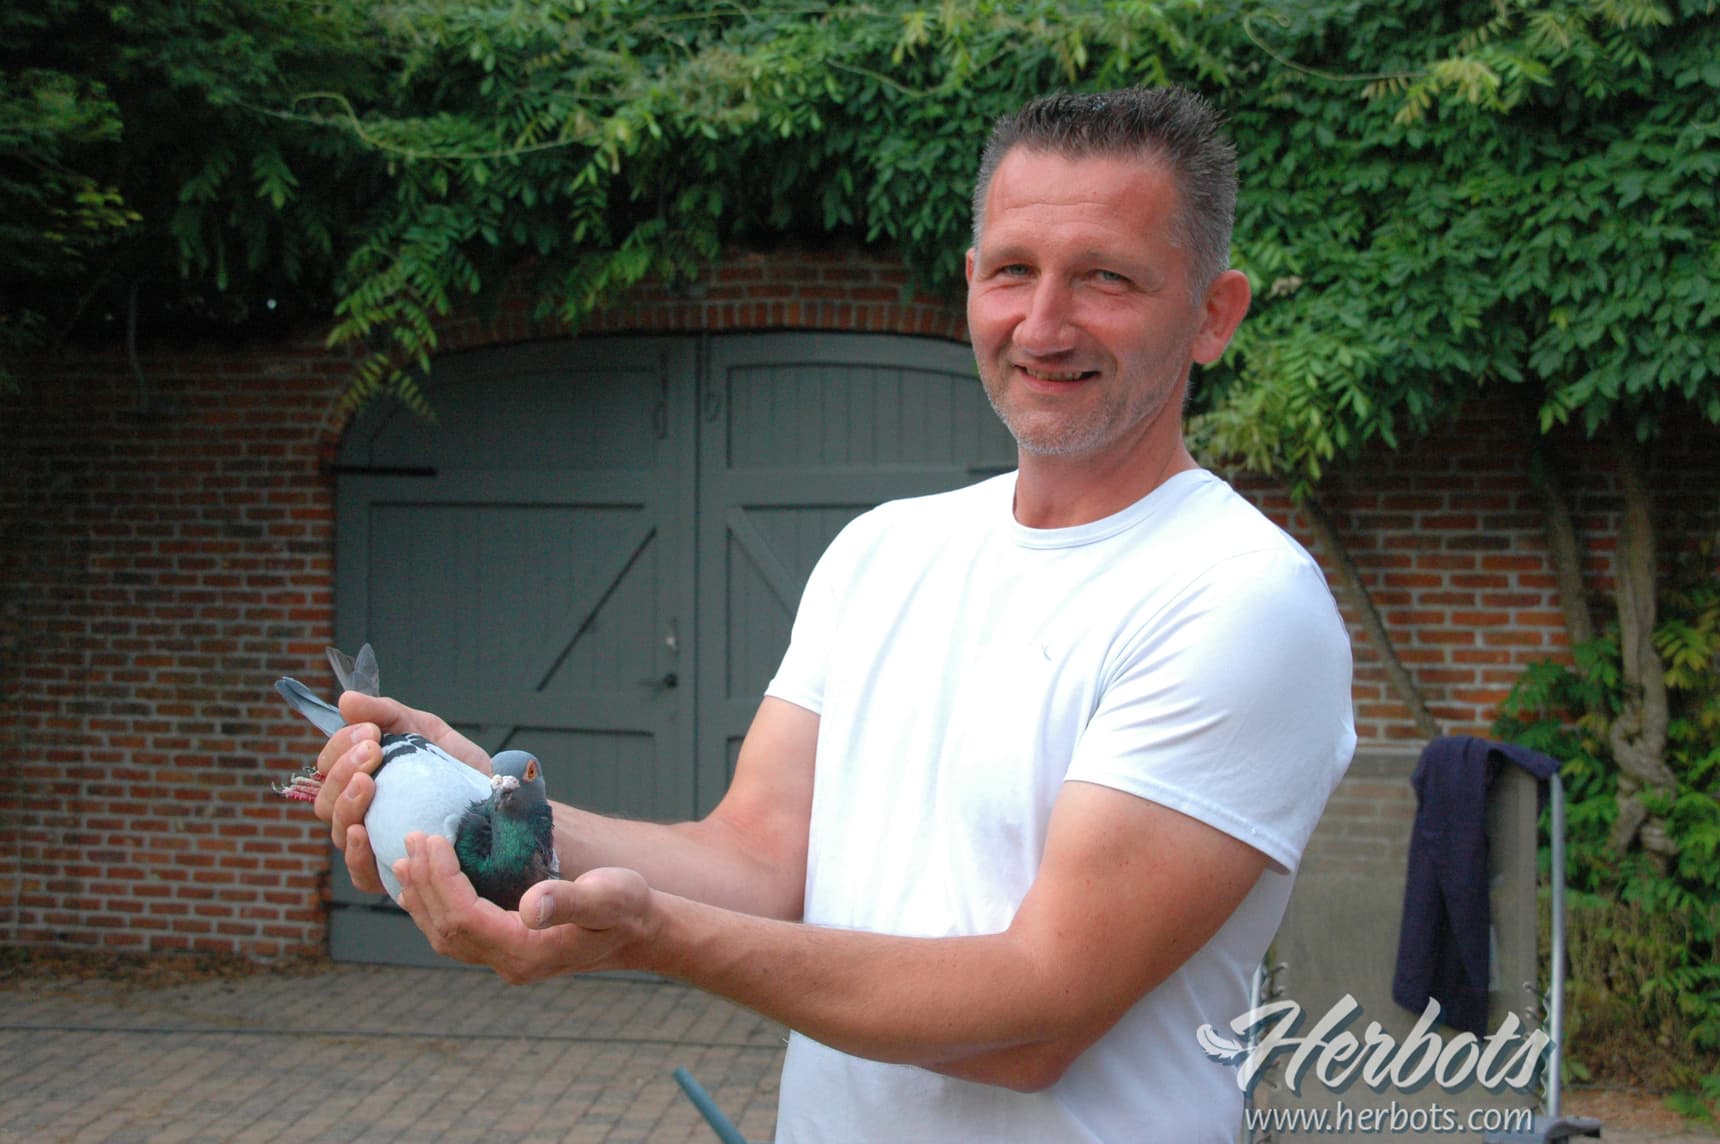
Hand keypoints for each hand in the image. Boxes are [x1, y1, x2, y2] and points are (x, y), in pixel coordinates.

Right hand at [312, 692, 492, 893]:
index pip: (328, 767)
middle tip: (372, 751)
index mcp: (361, 780)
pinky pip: (361, 872)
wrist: (500, 801)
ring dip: (346, 804)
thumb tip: (346, 700)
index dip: (338, 748)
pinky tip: (363, 832)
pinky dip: (356, 853)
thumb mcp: (425, 731)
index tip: (368, 731)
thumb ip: (387, 714)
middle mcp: (361, 814)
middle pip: (325, 800)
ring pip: (338, 832)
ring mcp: (375, 844)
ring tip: (367, 782)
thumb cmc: (456, 770)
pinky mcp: (394, 873)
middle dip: (341, 771)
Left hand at [395, 831, 655, 984]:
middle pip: (447, 929)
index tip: (432, 839)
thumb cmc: (629, 908)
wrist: (643, 932)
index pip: (465, 917)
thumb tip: (531, 906)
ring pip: (447, 935)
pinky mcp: (509, 950)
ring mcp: (508, 961)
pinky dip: (437, 907)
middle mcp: (510, 963)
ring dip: (424, 896)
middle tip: (411, 839)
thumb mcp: (608, 897)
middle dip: (424, 883)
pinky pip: (459, 934)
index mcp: (527, 951)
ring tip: (408, 859)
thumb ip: (571, 901)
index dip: (441, 879)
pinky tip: (428, 885)